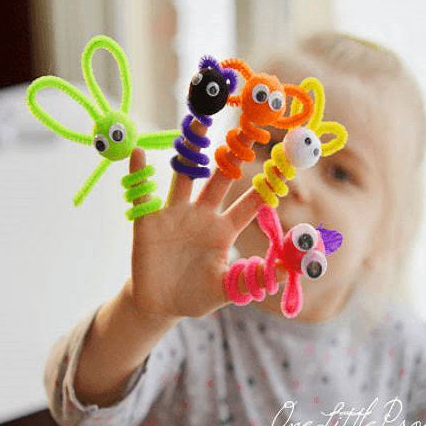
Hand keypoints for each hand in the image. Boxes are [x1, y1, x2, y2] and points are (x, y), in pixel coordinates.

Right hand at [124, 124, 285, 319]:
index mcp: (225, 230)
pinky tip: (138, 152)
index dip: (268, 185)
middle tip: (248, 124)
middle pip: (221, 179)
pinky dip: (138, 173)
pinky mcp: (148, 223)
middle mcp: (202, 215)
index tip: (285, 163)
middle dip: (234, 154)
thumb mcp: (227, 289)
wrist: (160, 305)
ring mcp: (175, 215)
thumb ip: (253, 278)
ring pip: (184, 176)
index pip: (250, 203)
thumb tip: (287, 269)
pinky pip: (142, 194)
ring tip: (198, 120)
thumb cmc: (196, 296)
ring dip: (190, 150)